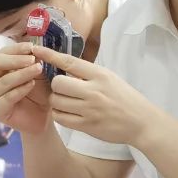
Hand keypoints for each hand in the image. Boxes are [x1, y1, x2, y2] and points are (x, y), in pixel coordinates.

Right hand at [0, 43, 50, 134]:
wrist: (43, 119)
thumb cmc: (39, 95)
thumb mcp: (39, 75)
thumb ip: (35, 63)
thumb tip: (35, 48)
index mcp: (0, 69)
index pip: (2, 54)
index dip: (15, 48)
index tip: (31, 46)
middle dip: (14, 59)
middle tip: (32, 59)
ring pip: (3, 81)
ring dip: (22, 73)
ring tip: (38, 69)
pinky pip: (7, 97)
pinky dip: (20, 89)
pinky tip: (32, 84)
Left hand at [33, 48, 158, 145]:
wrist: (141, 122)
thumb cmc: (124, 98)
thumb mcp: (110, 78)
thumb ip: (88, 73)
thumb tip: (63, 65)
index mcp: (100, 75)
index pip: (70, 62)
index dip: (50, 55)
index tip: (36, 50)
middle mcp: (94, 91)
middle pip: (58, 83)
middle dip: (55, 86)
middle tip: (62, 89)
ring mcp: (89, 109)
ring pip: (56, 101)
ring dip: (56, 101)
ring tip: (64, 101)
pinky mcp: (87, 126)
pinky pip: (61, 118)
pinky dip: (59, 115)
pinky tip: (66, 113)